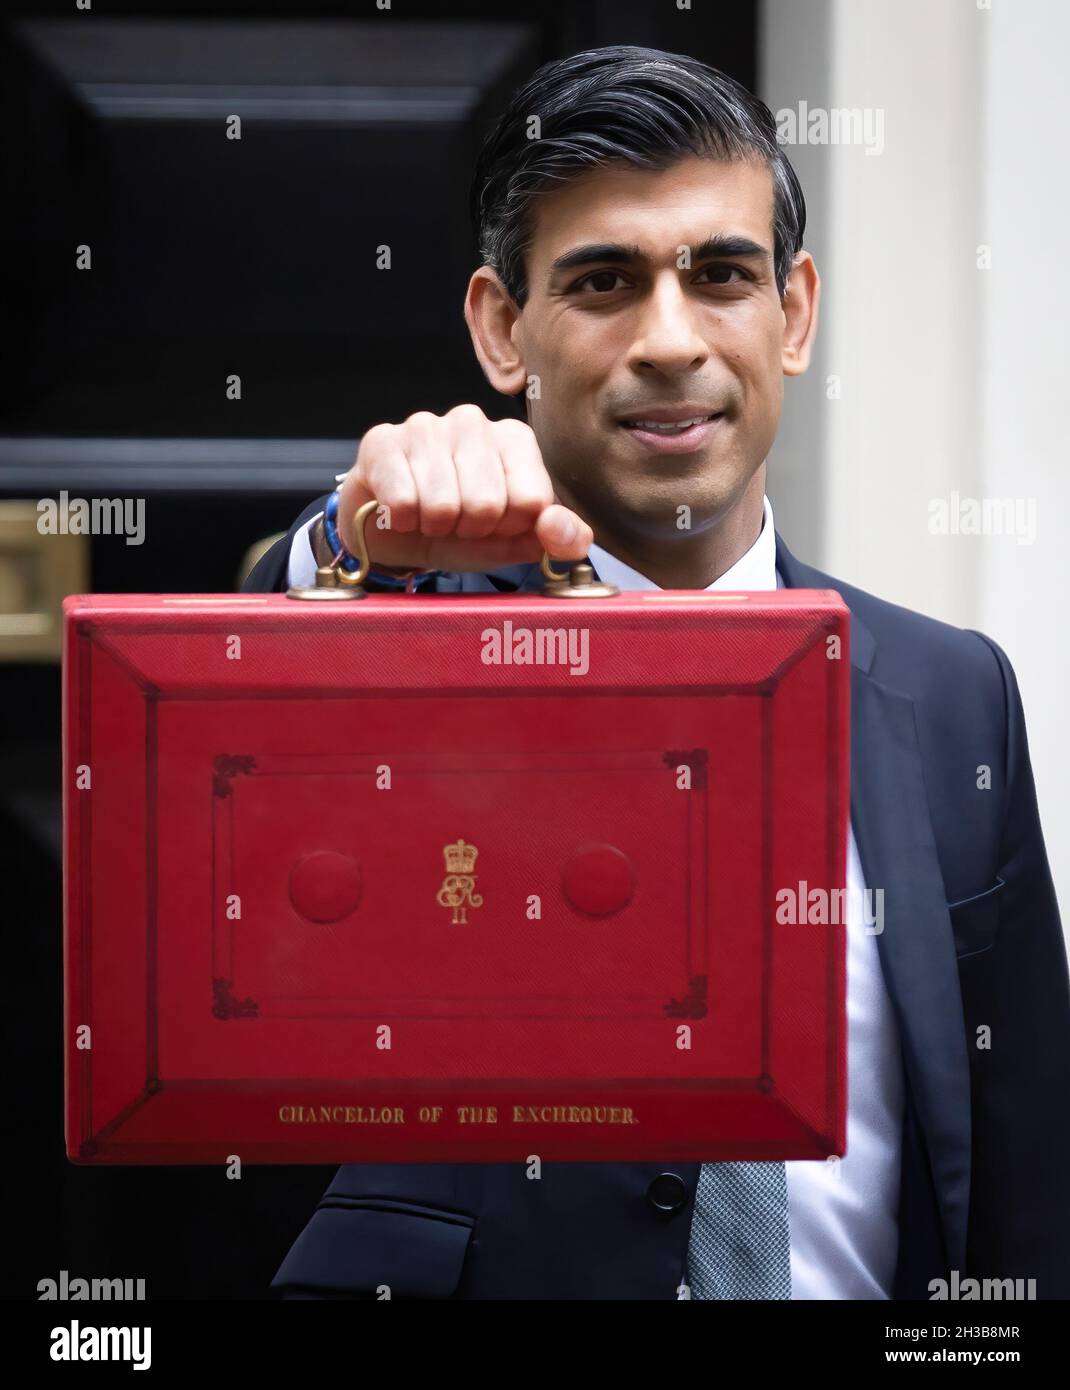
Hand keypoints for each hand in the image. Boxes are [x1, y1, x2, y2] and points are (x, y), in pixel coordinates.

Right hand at [335, 404, 592, 572]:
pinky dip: (402, 520)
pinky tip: (400, 510)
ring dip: (434, 527)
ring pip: (442, 505)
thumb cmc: (461, 529)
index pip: (532, 502)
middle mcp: (473, 422)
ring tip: (428, 516)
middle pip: (487, 505)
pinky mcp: (382, 441)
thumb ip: (558, 537)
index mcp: (515, 440)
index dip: (510, 529)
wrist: (397, 533)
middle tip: (456, 523)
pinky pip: (402, 500)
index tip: (494, 524)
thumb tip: (561, 531)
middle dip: (470, 530)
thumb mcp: (515, 541)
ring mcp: (426, 426)